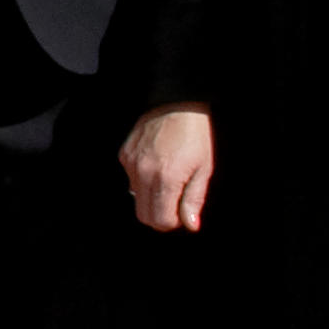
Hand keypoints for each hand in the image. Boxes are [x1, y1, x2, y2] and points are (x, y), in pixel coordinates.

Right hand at [122, 102, 214, 232]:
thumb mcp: (204, 169)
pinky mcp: (124, 155)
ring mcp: (131, 164)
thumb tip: (190, 224)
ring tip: (169, 181)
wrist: (176, 103)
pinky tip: (158, 166)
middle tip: (176, 203)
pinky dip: (143, 182)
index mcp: (166, 179)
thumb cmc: (195, 134)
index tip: (183, 212)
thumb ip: (194, 199)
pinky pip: (131, 180)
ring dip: (152, 199)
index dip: (174, 222)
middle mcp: (143, 173)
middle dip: (160, 216)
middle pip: (144, 216)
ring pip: (136, 199)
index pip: (161, 220)